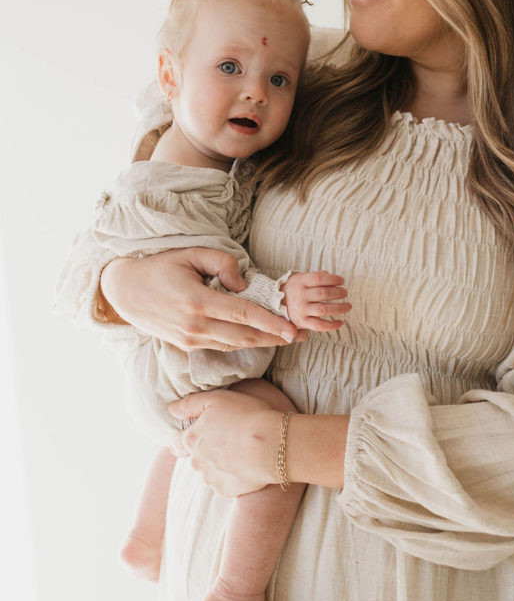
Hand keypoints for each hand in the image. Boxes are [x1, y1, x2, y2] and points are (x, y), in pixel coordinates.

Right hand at [100, 249, 306, 349]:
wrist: (125, 291)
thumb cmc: (160, 267)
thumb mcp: (191, 254)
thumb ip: (222, 265)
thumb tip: (245, 285)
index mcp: (196, 302)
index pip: (242, 315)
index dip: (270, 323)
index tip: (292, 329)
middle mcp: (194, 326)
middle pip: (244, 336)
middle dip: (275, 337)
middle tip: (301, 335)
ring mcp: (190, 339)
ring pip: (235, 344)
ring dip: (262, 342)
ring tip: (287, 338)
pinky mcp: (187, 345)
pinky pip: (221, 345)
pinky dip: (243, 342)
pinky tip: (259, 337)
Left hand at [168, 389, 280, 495]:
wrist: (273, 445)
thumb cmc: (247, 416)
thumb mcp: (217, 399)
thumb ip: (190, 404)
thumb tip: (172, 409)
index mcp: (192, 440)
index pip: (175, 443)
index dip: (184, 439)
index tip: (200, 434)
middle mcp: (197, 462)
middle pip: (195, 458)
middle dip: (206, 450)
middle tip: (228, 438)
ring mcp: (211, 479)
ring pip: (209, 472)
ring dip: (219, 464)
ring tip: (240, 452)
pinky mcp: (227, 491)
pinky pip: (225, 484)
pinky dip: (232, 476)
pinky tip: (246, 465)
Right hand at [281, 271, 350, 330]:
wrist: (276, 304)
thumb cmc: (294, 289)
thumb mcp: (301, 278)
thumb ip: (316, 276)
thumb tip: (331, 276)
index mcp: (300, 282)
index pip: (319, 279)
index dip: (333, 279)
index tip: (341, 281)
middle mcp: (299, 296)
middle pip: (323, 293)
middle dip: (339, 293)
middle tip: (345, 293)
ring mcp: (300, 310)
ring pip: (324, 309)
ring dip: (340, 308)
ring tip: (348, 306)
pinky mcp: (302, 322)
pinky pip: (319, 325)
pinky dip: (332, 325)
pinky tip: (341, 322)